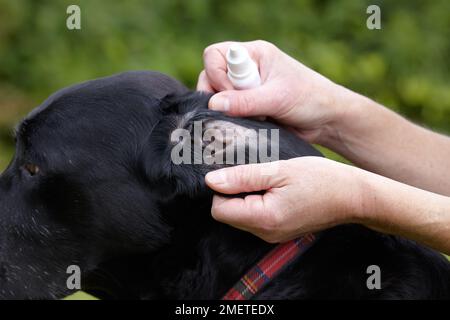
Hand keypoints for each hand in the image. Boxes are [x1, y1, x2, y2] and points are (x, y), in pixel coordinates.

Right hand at [197, 40, 352, 143]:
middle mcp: (246, 69)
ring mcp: (245, 89)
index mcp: (254, 54)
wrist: (326, 120)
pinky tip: (249, 126)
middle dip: (219, 96)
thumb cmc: (309, 99)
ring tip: (252, 119)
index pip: (215, 55)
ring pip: (217, 97)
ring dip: (228, 111)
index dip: (216, 75)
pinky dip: (232, 121)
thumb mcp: (277, 98)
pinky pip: (227, 113)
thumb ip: (245, 101)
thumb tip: (213, 104)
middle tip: (240, 111)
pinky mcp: (247, 108)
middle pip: (210, 76)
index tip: (232, 93)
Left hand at [204, 157, 362, 242]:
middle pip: (228, 213)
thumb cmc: (320, 179)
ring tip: (266, 179)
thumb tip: (211, 181)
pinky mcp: (279, 232)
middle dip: (233, 192)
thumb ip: (243, 176)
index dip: (222, 188)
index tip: (238, 172)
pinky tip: (273, 189)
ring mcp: (273, 235)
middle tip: (254, 173)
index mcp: (263, 218)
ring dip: (246, 196)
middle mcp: (265, 233)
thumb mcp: (279, 170)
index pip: (218, 209)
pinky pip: (255, 218)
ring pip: (241, 215)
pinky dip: (257, 203)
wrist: (352, 196)